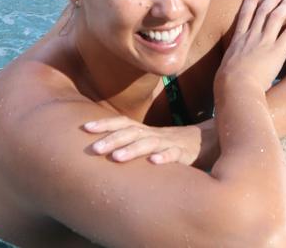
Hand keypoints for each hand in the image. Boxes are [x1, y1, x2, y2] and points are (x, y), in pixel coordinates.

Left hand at [83, 116, 202, 165]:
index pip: (121, 123)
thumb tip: (95, 146)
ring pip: (149, 144)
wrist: (200, 142)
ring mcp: (167, 143)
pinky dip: (164, 158)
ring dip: (132, 149)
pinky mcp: (183, 154)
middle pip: (131, 132)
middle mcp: (152, 134)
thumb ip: (126, 141)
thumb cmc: (165, 144)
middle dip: (112, 139)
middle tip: (94, 149)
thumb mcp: (145, 140)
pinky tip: (154, 162)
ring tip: (117, 157)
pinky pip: (174, 155)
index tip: (85, 128)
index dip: (104, 124)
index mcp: (142, 131)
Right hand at [216, 0, 285, 91]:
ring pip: (276, 18)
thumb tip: (229, 72)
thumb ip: (230, 66)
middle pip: (262, 12)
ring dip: (284, 5)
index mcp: (237, 41)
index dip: (249, 0)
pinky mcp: (277, 50)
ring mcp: (264, 42)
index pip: (244, 16)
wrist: (235, 87)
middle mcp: (251, 36)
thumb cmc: (226, 84)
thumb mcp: (224, 70)